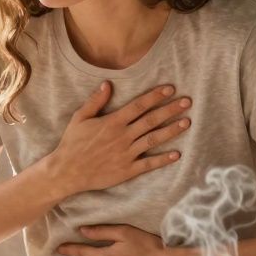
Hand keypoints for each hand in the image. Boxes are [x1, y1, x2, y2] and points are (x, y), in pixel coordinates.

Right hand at [44, 82, 191, 197]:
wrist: (67, 172)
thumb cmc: (72, 144)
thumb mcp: (80, 118)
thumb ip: (95, 101)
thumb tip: (107, 84)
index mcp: (112, 122)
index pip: (138, 105)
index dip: (155, 96)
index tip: (170, 89)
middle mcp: (122, 136)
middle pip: (151, 120)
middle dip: (170, 110)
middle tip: (187, 102)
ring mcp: (126, 154)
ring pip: (153, 139)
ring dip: (171, 131)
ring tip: (187, 122)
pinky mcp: (127, 170)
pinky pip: (148, 164)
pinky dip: (163, 159)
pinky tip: (177, 154)